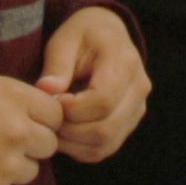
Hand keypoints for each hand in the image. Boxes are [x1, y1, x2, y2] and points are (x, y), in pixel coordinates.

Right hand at [0, 74, 61, 184]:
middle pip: (49, 144)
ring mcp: (7, 164)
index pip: (56, 114)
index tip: (27, 122)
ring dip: (13, 166)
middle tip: (3, 142)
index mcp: (15, 98)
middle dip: (31, 144)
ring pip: (31, 170)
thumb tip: (43, 110)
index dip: (42, 119)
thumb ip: (16, 98)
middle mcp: (18, 130)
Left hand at [38, 6, 149, 162]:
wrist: (106, 35)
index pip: (103, 100)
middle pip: (106, 128)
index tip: (51, 101)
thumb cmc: (83, 35)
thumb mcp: (65, 39)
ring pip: (106, 143)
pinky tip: (64, 134)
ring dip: (73, 143)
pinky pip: (105, 149)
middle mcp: (139, 88)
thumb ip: (57, 65)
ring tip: (53, 126)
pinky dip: (80, 149)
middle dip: (69, 130)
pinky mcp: (129, 123)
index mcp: (125, 62)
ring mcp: (137, 108)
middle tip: (47, 119)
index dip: (72, 109)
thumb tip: (46, 90)